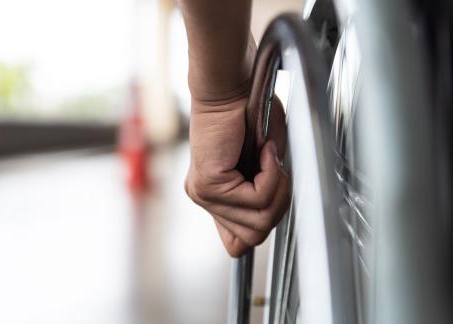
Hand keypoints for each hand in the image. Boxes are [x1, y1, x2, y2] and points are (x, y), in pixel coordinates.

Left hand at [185, 94, 289, 256]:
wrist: (233, 86)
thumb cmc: (251, 114)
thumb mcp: (266, 163)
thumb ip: (266, 195)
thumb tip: (272, 215)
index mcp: (216, 197)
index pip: (237, 244)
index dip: (263, 222)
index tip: (271, 188)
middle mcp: (205, 199)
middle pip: (254, 237)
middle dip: (277, 203)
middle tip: (274, 168)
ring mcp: (204, 194)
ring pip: (259, 222)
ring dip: (276, 187)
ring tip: (268, 156)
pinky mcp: (209, 184)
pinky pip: (256, 199)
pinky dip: (271, 174)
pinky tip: (263, 150)